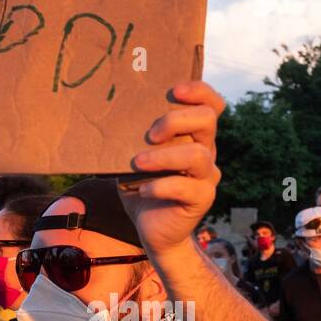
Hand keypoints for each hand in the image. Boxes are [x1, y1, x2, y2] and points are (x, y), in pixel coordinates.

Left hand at [123, 81, 225, 257]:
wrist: (152, 230)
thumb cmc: (142, 186)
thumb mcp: (136, 156)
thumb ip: (135, 137)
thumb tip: (110, 112)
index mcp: (193, 136)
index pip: (210, 105)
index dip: (199, 91)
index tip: (174, 91)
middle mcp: (206, 151)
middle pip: (207, 120)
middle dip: (176, 120)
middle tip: (150, 135)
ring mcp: (206, 176)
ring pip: (198, 155)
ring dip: (163, 156)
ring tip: (137, 163)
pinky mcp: (202, 199)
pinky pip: (185, 188)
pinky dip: (159, 186)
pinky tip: (141, 189)